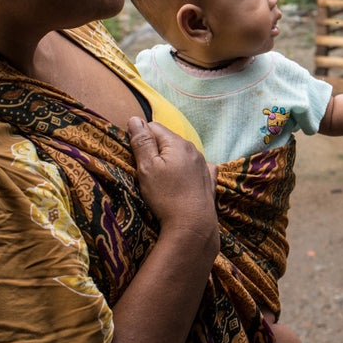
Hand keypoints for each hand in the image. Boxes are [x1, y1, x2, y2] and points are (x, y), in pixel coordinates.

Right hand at [128, 118, 217, 250]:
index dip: (140, 138)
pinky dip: (186, 170)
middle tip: (145, 171)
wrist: (192, 224)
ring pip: (181, 154)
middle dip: (155, 150)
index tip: (134, 156)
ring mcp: (203, 164)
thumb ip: (142, 142)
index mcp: (177, 143)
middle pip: (167, 140)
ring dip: (169, 161)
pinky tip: (182, 180)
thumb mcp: (147, 167)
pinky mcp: (209, 179)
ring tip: (161, 181)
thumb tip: (135, 119)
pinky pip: (196, 167)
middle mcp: (193, 149)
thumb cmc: (166, 195)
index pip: (153, 127)